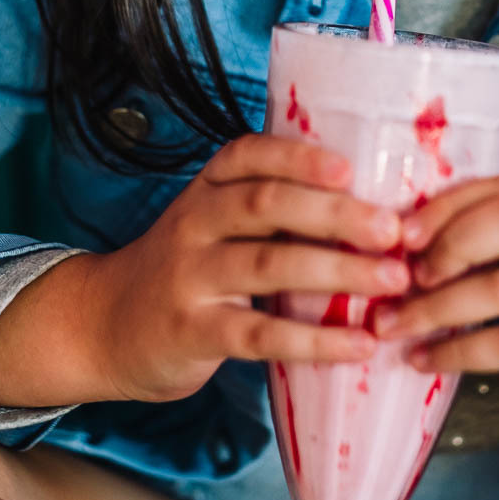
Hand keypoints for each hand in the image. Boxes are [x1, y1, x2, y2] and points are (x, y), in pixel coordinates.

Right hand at [84, 134, 407, 403]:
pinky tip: (359, 344)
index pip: (248, 155)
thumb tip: (372, 202)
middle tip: (394, 230)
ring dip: (338, 270)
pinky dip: (315, 340)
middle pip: (266, 204)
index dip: (299, 158)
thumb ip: (271, 209)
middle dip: (336, 214)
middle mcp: (194, 223)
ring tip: (394, 280)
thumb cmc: (186, 268)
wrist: (104, 325)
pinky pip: (259, 334)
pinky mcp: (191, 331)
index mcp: (206, 189)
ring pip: (267, 264)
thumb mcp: (213, 223)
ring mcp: (189, 277)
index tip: (349, 168)